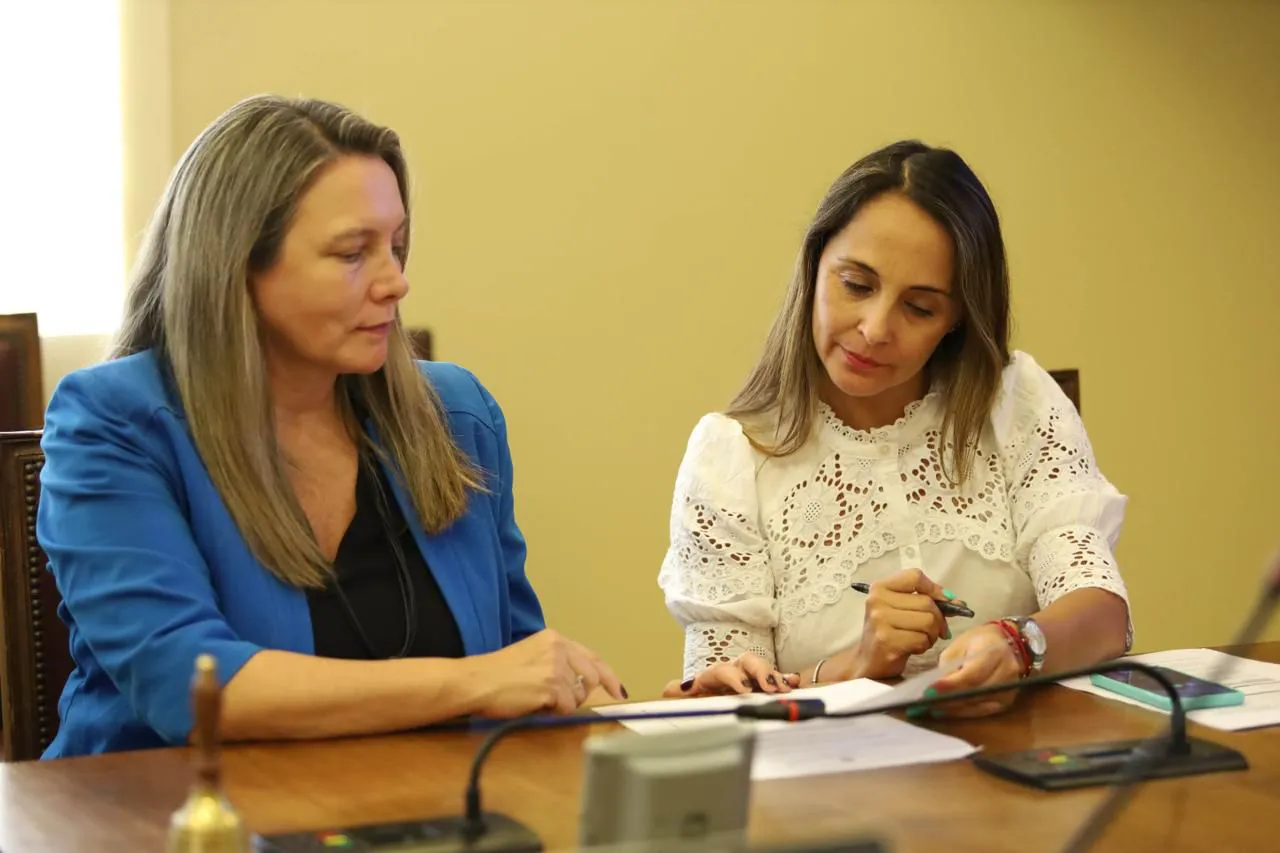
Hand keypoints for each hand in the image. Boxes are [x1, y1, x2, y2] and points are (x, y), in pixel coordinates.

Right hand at [471, 629, 625, 716]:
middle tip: (558, 702)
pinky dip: (552, 712)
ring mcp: (556, 667)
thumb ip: (559, 664)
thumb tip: (583, 685)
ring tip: (536, 698)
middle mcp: (559, 649)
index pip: (592, 657)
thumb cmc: (497, 674)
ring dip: (561, 704)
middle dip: (579, 695)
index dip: (608, 676)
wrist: (476, 682)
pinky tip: (534, 705)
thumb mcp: (532, 656)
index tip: (618, 690)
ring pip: (577, 697)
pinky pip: (565, 708)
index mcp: (554, 639)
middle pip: (591, 679)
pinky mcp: (550, 686)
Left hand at [661, 652, 799, 697]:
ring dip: (775, 677)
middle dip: (760, 672)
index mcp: (718, 674)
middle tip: (769, 688)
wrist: (723, 697)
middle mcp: (738, 670)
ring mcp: (754, 676)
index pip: (723, 670)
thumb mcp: (695, 696)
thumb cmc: (710, 696)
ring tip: (785, 688)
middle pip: (749, 662)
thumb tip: (666, 689)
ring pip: (765, 669)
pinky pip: (780, 678)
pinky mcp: (768, 684)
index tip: (743, 690)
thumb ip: (684, 693)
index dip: (734, 679)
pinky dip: (788, 679)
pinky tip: (796, 683)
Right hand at [850, 568, 953, 678]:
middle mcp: (877, 600)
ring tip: (922, 639)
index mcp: (880, 587)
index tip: (944, 602)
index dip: (935, 589)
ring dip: (931, 634)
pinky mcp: (886, 640)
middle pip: (926, 602)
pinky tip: (914, 648)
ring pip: (927, 621)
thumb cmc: (890, 633)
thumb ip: (927, 602)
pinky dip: (924, 646)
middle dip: (938, 619)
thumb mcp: (902, 610)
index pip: (915, 577)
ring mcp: (880, 620)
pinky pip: (921, 639)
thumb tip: (958, 603)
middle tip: (935, 630)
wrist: (869, 661)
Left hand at [925, 623, 1023, 717]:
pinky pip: (984, 711)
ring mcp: (1010, 688)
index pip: (971, 674)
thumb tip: (936, 688)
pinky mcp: (1008, 701)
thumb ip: (949, 666)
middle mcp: (1006, 671)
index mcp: (993, 651)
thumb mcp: (960, 645)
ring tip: (934, 709)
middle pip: (975, 692)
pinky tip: (950, 712)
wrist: (1009, 643)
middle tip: (927, 704)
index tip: (929, 692)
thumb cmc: (980, 641)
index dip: (950, 685)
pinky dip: (965, 712)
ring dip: (955, 709)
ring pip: (979, 705)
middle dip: (949, 700)